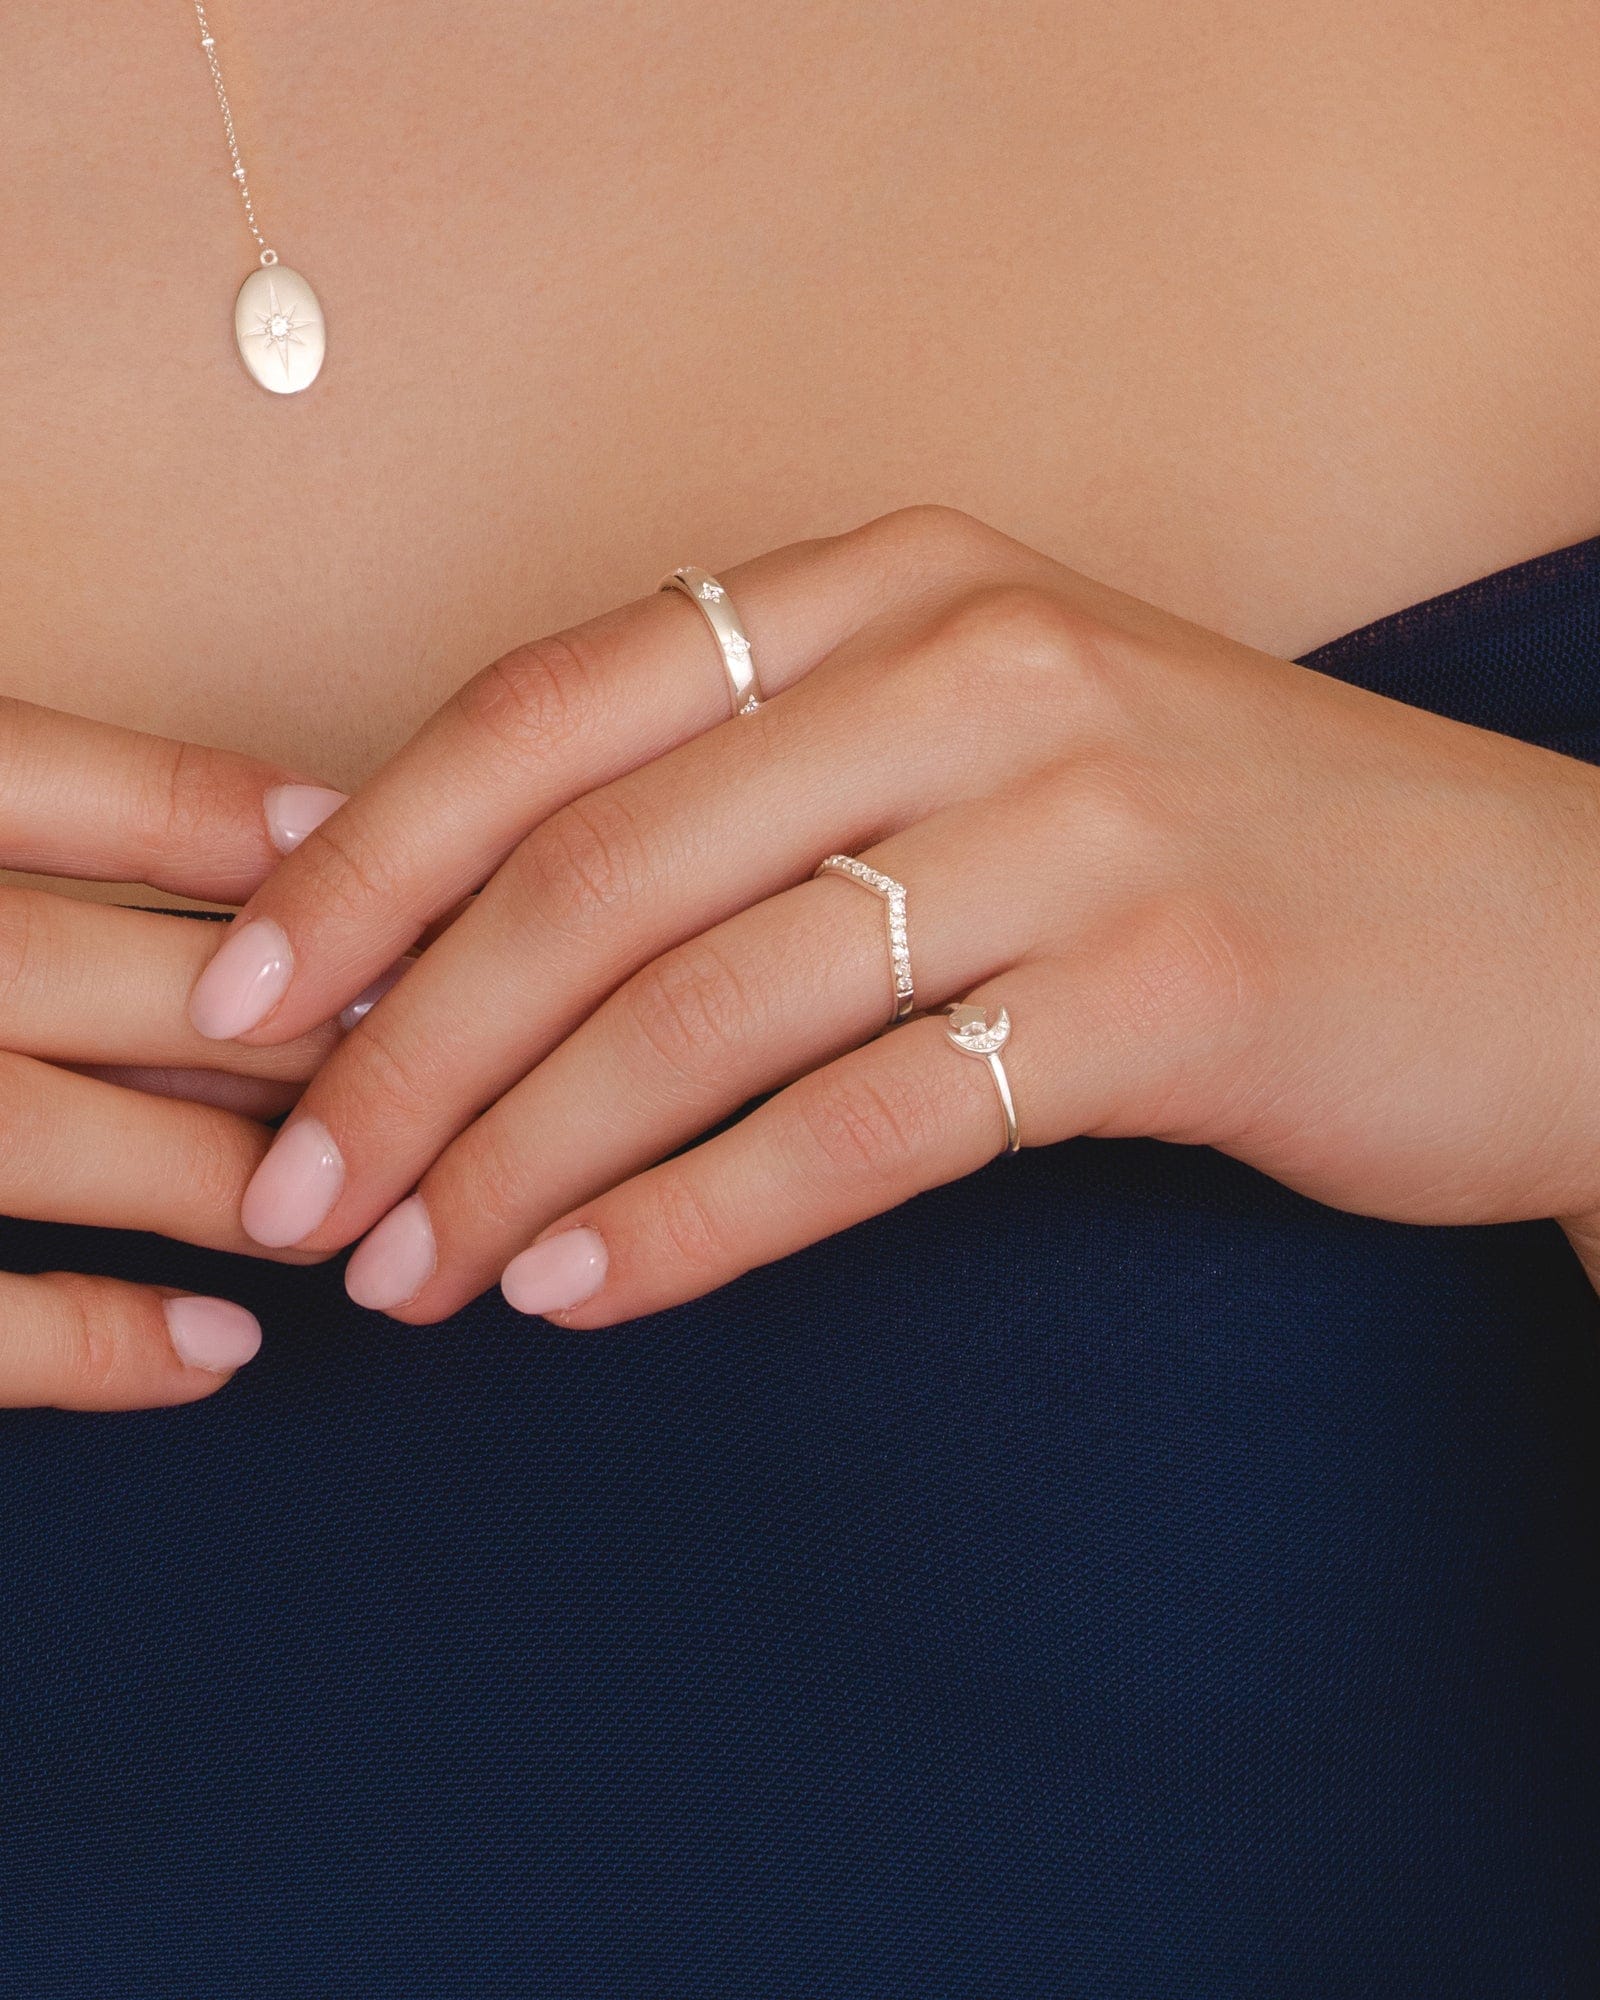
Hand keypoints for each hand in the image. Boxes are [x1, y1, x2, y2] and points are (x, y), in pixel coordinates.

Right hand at [0, 699, 342, 1406]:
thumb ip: (30, 794)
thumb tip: (295, 821)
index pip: (27, 780)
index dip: (208, 814)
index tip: (360, 842)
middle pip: (72, 964)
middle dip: (268, 1009)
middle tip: (437, 1033)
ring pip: (39, 1135)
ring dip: (215, 1166)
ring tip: (360, 1188)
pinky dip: (97, 1341)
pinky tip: (225, 1345)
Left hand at [192, 507, 1599, 1322]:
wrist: (1532, 934)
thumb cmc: (1217, 846)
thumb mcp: (982, 746)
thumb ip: (760, 791)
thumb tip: (475, 927)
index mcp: (895, 584)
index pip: (550, 712)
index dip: (365, 863)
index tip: (247, 1003)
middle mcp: (973, 665)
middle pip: (598, 870)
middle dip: (407, 1048)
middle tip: (304, 1192)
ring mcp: (1082, 818)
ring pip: (709, 1004)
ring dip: (523, 1156)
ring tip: (419, 1272)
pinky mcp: (1167, 989)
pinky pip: (866, 1122)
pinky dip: (698, 1220)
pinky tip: (588, 1289)